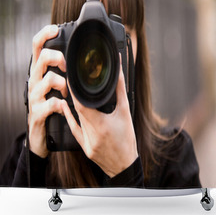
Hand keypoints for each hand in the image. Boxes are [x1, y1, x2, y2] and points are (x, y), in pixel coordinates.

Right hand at [27, 25, 67, 157]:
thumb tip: (81, 56)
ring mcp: (35, 96)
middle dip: (58, 58)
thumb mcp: (56, 84)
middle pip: (42, 57)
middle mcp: (35, 80)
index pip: (37, 46)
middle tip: (67, 67)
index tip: (56, 29)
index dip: (44, 35)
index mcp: (40, 71)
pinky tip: (63, 106)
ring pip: (48, 79)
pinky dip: (60, 104)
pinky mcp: (38, 112)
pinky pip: (51, 103)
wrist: (41, 134)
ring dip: (63, 84)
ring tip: (67, 92)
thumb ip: (64, 70)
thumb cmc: (52, 104)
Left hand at [62, 57, 137, 177]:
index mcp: (101, 126)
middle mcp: (91, 135)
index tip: (72, 80)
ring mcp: (86, 143)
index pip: (81, 105)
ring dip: (76, 106)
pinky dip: (70, 118)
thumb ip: (120, 91)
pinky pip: (74, 130)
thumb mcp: (125, 113)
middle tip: (75, 83)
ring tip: (75, 93)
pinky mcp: (84, 148)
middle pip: (78, 110)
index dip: (75, 91)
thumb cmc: (128, 139)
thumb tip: (117, 74)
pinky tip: (65, 108)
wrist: (126, 164)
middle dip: (76, 96)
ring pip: (77, 119)